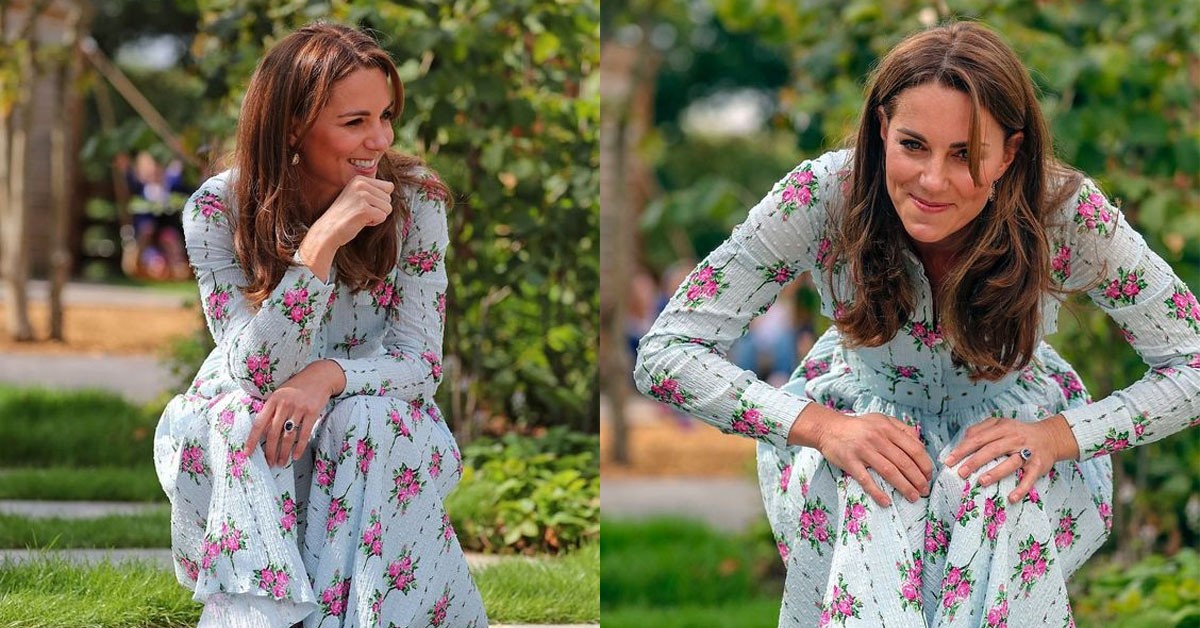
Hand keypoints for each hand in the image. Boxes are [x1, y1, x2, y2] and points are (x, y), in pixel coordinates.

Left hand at [244, 360, 345, 466]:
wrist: (320, 376)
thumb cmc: (297, 387)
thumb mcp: (280, 394)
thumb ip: (271, 410)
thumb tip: (262, 433)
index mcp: (273, 399)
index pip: (259, 423)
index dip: (252, 440)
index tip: (247, 453)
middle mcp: (284, 404)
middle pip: (273, 433)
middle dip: (270, 451)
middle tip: (269, 462)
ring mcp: (299, 408)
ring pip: (288, 436)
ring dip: (283, 452)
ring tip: (281, 462)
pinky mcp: (313, 412)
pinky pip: (304, 433)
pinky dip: (299, 447)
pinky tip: (295, 456)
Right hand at [299, 176, 394, 279]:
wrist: (328, 229)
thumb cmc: (344, 215)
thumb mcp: (356, 195)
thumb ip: (372, 189)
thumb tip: (391, 186)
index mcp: (359, 179)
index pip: (389, 187)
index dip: (380, 199)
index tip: (364, 204)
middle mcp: (361, 184)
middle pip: (389, 199)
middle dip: (378, 209)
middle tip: (360, 212)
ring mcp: (362, 196)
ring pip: (388, 208)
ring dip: (376, 216)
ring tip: (360, 216)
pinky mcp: (364, 209)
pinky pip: (383, 217)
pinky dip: (374, 223)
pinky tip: (360, 221)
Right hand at [793, 404, 933, 506]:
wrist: (829, 429)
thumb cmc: (859, 426)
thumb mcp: (882, 420)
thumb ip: (902, 429)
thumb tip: (920, 444)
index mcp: (887, 428)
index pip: (913, 448)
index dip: (924, 464)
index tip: (928, 476)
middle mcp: (877, 438)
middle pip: (904, 462)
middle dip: (918, 479)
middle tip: (924, 490)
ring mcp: (863, 451)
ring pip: (889, 471)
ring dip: (904, 487)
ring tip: (913, 497)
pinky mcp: (850, 462)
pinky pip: (866, 480)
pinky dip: (877, 492)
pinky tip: (886, 502)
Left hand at [945, 414, 1078, 503]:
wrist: (1050, 437)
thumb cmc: (1018, 432)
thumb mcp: (1000, 425)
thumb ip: (981, 429)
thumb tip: (963, 440)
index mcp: (1003, 428)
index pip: (978, 438)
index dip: (962, 449)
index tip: (948, 460)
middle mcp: (1015, 439)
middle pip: (991, 450)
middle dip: (974, 461)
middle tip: (960, 472)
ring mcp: (1027, 453)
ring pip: (1010, 463)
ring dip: (995, 473)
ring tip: (980, 482)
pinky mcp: (1038, 467)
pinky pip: (1029, 479)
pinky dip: (1021, 489)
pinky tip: (1011, 498)